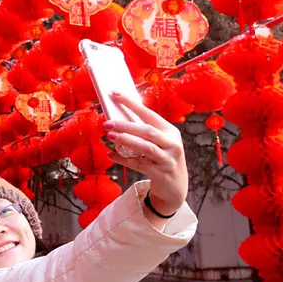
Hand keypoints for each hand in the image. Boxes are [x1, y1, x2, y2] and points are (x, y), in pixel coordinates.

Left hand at [103, 91, 188, 220]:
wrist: (175, 187)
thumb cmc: (162, 158)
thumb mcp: (159, 143)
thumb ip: (143, 132)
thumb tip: (117, 117)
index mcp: (170, 131)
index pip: (149, 114)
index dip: (131, 104)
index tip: (114, 94)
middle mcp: (172, 144)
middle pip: (147, 131)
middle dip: (126, 125)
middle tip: (106, 123)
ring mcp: (168, 159)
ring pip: (145, 147)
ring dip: (126, 140)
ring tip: (110, 136)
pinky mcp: (161, 174)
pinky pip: (139, 165)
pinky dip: (123, 159)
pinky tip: (111, 154)